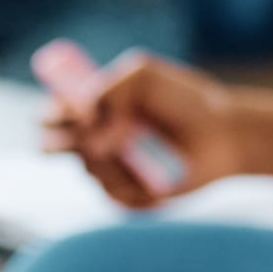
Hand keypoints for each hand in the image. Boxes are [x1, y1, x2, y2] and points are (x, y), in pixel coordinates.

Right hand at [41, 51, 239, 207]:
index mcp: (89, 109)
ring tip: (147, 144)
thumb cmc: (185, 100)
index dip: (53, 113)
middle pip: (48, 145)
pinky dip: (135, 178)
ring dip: (115, 156)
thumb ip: (109, 91)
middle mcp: (91, 140)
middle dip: (63, 140)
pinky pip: (112, 192)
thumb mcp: (143, 76)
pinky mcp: (125, 195)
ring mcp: (106, 170)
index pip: (49, 113)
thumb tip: (93, 138)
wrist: (224, 134)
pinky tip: (157, 169)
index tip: (80, 110)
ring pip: (87, 168)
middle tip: (93, 134)